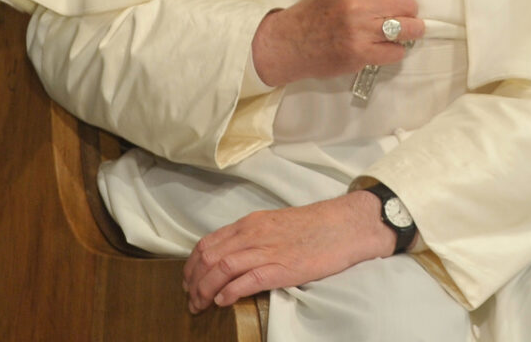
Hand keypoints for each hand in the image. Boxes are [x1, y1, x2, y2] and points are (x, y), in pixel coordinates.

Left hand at [182, 190, 392, 313]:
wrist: (342, 225)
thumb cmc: (312, 226)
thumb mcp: (275, 225)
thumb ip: (253, 238)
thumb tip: (233, 256)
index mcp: (250, 223)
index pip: (209, 242)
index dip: (192, 264)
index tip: (188, 280)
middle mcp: (253, 234)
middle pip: (209, 256)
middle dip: (193, 281)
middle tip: (190, 299)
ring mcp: (266, 250)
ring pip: (222, 268)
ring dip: (205, 290)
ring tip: (200, 306)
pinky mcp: (281, 267)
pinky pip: (246, 279)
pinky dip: (229, 291)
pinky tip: (222, 302)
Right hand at [251, 0, 423, 85]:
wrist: (288, 43)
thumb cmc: (314, 14)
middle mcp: (358, 3)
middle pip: (409, 4)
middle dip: (408, 11)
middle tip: (397, 16)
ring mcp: (361, 30)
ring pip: (410, 29)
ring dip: (408, 32)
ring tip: (397, 32)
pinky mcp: (361, 54)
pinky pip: (397, 52)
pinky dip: (395, 51)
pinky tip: (383, 48)